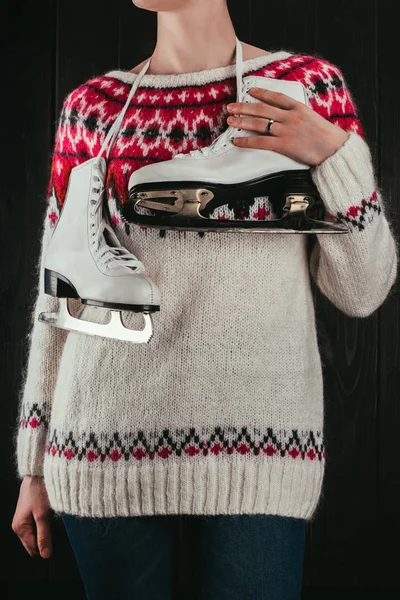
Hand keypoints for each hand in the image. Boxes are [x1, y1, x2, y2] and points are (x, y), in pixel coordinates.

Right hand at [12, 475, 52, 557]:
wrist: (37, 472)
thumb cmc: (39, 490)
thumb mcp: (43, 515)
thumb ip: (44, 536)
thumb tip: (45, 555)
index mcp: (20, 528)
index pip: (33, 549)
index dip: (46, 547)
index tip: (58, 539)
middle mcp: (19, 526)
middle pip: (34, 543)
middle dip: (45, 540)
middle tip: (56, 528)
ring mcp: (23, 519)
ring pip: (36, 535)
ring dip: (46, 531)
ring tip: (53, 520)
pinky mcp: (29, 513)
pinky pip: (37, 526)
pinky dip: (45, 524)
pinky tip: (51, 516)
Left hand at [226, 87, 349, 166]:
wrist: (334, 149)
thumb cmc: (326, 136)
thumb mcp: (313, 118)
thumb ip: (299, 115)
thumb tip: (286, 115)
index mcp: (298, 107)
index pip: (276, 97)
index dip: (261, 93)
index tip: (250, 91)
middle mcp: (290, 116)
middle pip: (262, 109)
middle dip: (244, 107)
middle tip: (231, 107)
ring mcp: (286, 130)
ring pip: (258, 123)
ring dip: (242, 121)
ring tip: (230, 120)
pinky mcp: (283, 144)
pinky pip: (260, 141)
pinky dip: (247, 140)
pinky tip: (237, 140)